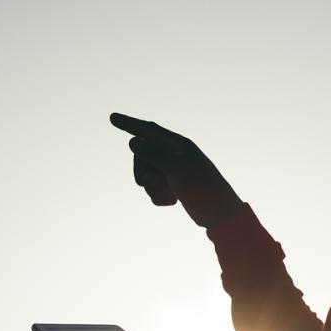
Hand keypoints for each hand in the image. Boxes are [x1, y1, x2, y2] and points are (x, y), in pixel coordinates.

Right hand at [110, 112, 242, 228]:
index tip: (111, 117)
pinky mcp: (170, 185)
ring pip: (143, 174)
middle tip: (160, 180)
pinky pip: (151, 188)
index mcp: (177, 144)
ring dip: (152, 187)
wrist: (219, 213)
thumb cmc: (202, 188)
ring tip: (170, 193)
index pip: (148, 130)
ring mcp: (171, 170)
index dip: (129, 124)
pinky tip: (173, 200)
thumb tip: (133, 142)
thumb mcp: (177, 169)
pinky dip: (158, 196)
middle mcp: (172, 154)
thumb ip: (153, 155)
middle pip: (140, 156)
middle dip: (144, 171)